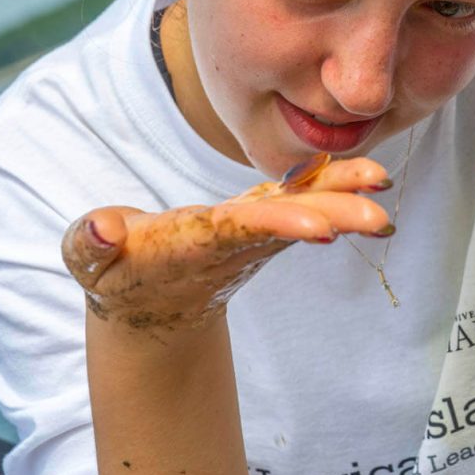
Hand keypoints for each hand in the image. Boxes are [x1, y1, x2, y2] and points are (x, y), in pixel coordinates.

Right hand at [61, 154, 392, 332]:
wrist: (148, 301)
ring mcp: (252, 229)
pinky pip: (300, 198)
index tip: (324, 230)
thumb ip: (89, 244)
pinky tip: (365, 173)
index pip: (244, 230)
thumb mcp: (89, 260)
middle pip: (291, 220)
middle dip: (337, 218)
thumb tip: (102, 231)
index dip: (282, 225)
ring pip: (304, 206)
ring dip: (346, 197)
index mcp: (198, 242)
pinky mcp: (258, 219)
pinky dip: (331, 184)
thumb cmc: (116, 272)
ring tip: (384, 183)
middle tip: (383, 219)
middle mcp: (236, 236)